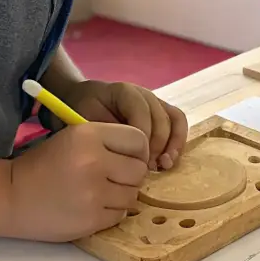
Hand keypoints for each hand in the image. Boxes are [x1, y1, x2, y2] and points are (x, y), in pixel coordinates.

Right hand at [8, 121, 148, 241]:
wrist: (11, 196)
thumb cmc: (44, 164)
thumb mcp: (73, 138)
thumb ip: (107, 141)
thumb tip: (144, 156)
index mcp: (88, 135)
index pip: (138, 139)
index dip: (137, 150)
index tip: (127, 158)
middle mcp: (94, 161)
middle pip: (140, 170)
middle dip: (131, 175)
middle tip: (113, 178)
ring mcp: (93, 193)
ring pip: (132, 195)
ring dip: (121, 195)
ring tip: (99, 192)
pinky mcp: (91, 219)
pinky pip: (120, 214)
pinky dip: (111, 212)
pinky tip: (92, 206)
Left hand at [66, 81, 187, 169]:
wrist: (81, 100)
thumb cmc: (81, 112)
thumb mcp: (85, 121)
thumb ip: (103, 134)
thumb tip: (121, 156)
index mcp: (124, 92)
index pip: (141, 113)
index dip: (141, 138)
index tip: (133, 160)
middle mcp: (144, 94)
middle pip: (161, 119)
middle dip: (156, 146)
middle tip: (146, 168)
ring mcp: (155, 101)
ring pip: (174, 120)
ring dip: (172, 145)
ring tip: (163, 165)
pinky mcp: (161, 111)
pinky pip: (178, 122)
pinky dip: (178, 141)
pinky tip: (170, 160)